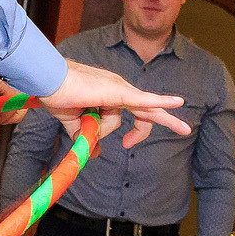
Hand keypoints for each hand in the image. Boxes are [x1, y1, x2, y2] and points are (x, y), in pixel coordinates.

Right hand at [40, 59, 187, 146]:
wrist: (48, 82)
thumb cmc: (58, 95)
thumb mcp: (76, 122)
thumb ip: (88, 136)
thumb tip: (95, 154)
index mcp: (111, 93)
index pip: (134, 112)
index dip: (135, 132)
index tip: (126, 145)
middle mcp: (120, 88)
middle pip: (147, 110)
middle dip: (167, 121)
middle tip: (186, 131)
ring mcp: (120, 88)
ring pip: (128, 116)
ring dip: (105, 126)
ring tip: (84, 118)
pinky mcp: (118, 91)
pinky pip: (144, 99)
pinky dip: (161, 101)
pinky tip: (180, 102)